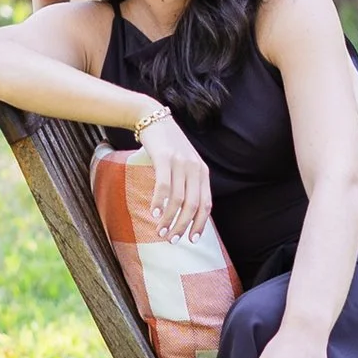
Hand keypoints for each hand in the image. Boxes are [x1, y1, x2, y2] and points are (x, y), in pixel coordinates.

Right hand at [137, 117, 212, 241]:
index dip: (200, 224)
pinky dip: (159, 202)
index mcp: (202, 172)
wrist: (152, 117)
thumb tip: (183, 211)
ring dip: (169, 219)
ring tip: (160, 231)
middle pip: (192, 205)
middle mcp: (194, 168)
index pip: (206, 204)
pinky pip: (163, 186)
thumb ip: (187, 182)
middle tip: (172, 240)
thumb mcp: (184, 162)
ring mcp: (180, 162)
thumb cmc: (167, 145)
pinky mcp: (164, 158)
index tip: (192, 240)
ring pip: (178, 199)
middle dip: (183, 226)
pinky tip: (154, 213)